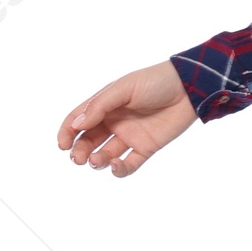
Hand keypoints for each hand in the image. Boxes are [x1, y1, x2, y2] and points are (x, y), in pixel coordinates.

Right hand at [57, 60, 195, 175]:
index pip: (79, 120)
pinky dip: (120, 170)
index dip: (67, 132)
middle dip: (79, 150)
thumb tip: (78, 124)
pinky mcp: (146, 148)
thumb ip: (100, 105)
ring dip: (96, 160)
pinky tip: (115, 166)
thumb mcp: (124, 88)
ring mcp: (130, 135)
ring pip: (106, 154)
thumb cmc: (155, 81)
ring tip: (95, 160)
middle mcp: (115, 121)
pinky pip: (129, 164)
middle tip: (77, 158)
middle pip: (89, 140)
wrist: (189, 88)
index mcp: (105, 104)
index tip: (62, 144)